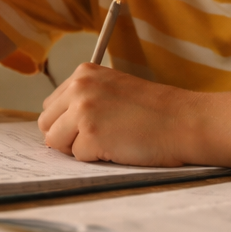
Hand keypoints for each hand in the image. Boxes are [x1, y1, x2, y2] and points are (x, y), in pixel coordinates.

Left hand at [38, 63, 195, 166]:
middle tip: (97, 138)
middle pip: (47, 124)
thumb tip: (55, 124)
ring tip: (109, 140)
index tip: (90, 125)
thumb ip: (85, 97)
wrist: (183, 120)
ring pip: (56, 142)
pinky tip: (119, 146)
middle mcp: (79, 88)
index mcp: (83, 73)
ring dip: (79, 148)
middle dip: (66, 136)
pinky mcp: (91, 136)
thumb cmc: (154, 110)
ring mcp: (83, 112)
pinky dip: (97, 158)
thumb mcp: (113, 88)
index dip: (67, 121)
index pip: (51, 105)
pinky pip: (78, 157)